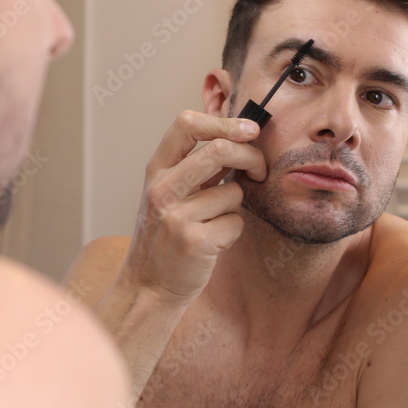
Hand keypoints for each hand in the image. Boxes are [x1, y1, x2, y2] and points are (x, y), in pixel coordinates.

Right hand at [119, 110, 265, 307]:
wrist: (148, 286)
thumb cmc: (165, 237)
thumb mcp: (167, 194)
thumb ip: (194, 167)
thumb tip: (240, 138)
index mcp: (156, 171)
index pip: (187, 124)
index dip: (224, 121)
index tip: (249, 130)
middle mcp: (161, 189)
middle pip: (219, 150)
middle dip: (251, 157)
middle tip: (260, 171)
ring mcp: (176, 216)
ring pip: (233, 192)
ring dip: (234, 207)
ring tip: (213, 223)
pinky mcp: (195, 242)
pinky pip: (236, 222)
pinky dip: (232, 232)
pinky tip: (213, 243)